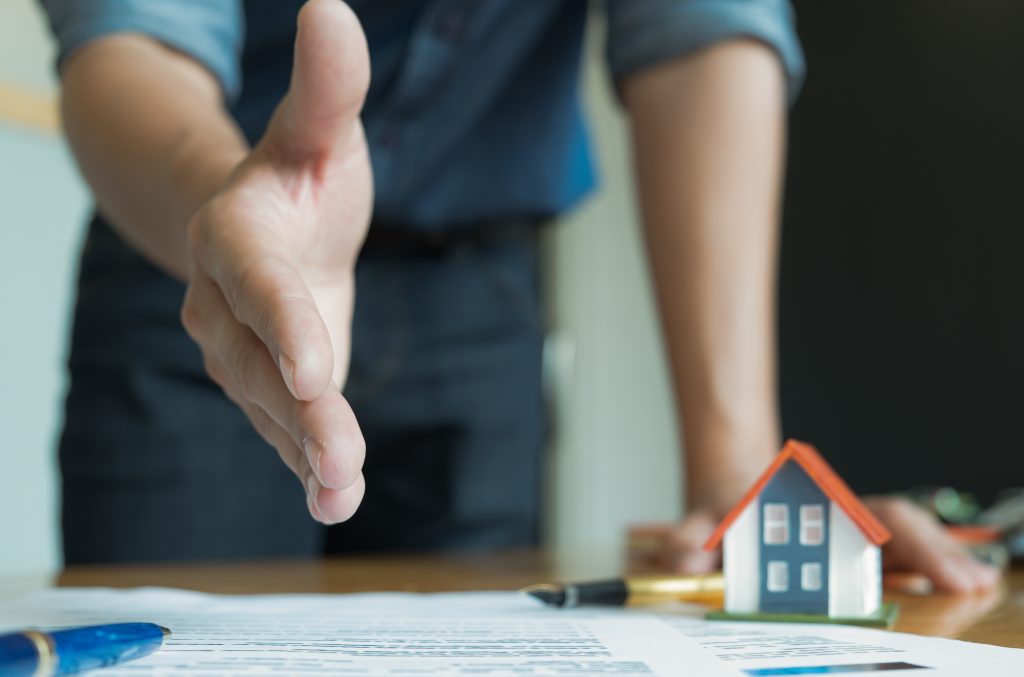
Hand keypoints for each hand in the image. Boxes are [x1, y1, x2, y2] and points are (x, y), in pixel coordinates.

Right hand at [180, 0, 371, 523]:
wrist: (260, 224)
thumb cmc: (295, 177)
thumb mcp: (318, 130)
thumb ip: (328, 87)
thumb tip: (332, 8)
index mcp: (237, 237)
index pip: (258, 286)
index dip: (285, 325)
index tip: (321, 369)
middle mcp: (225, 302)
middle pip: (262, 362)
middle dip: (301, 412)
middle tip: (340, 458)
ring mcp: (243, 350)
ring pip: (270, 406)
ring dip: (305, 451)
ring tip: (341, 492)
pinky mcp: (269, 382)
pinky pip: (282, 426)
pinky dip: (307, 464)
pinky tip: (336, 499)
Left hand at [653, 496, 1000, 593]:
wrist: (730, 496)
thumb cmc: (726, 509)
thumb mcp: (703, 519)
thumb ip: (690, 540)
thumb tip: (684, 561)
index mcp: (811, 504)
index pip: (866, 513)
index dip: (899, 537)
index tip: (926, 560)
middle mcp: (839, 515)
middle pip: (899, 525)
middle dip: (937, 551)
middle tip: (973, 583)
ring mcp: (851, 533)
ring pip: (905, 541)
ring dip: (941, 562)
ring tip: (977, 586)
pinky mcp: (854, 552)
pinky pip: (896, 560)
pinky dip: (928, 571)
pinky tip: (960, 585)